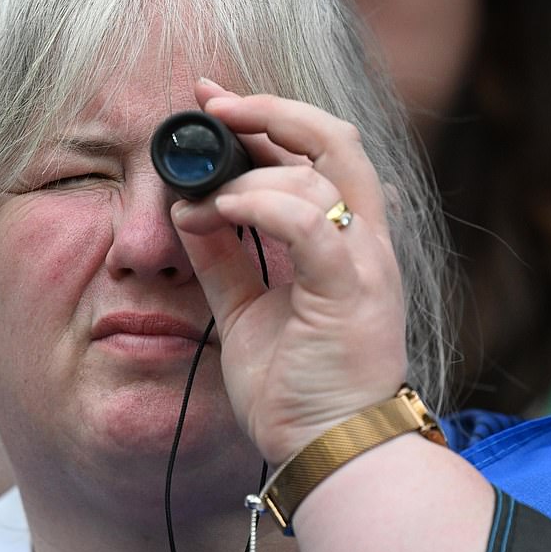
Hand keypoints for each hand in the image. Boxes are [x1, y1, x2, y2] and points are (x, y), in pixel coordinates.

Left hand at [172, 80, 407, 464]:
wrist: (331, 449)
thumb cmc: (299, 390)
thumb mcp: (246, 312)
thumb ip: (224, 260)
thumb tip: (186, 211)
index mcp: (345, 243)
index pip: (318, 154)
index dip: (270, 118)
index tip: (213, 102)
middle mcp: (364, 242)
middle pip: (335, 139)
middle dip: (270, 109)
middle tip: (211, 102)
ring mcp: (364, 263)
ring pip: (322, 171)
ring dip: (253, 167)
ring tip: (206, 190)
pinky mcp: (350, 290)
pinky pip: (309, 224)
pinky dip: (261, 204)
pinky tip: (221, 208)